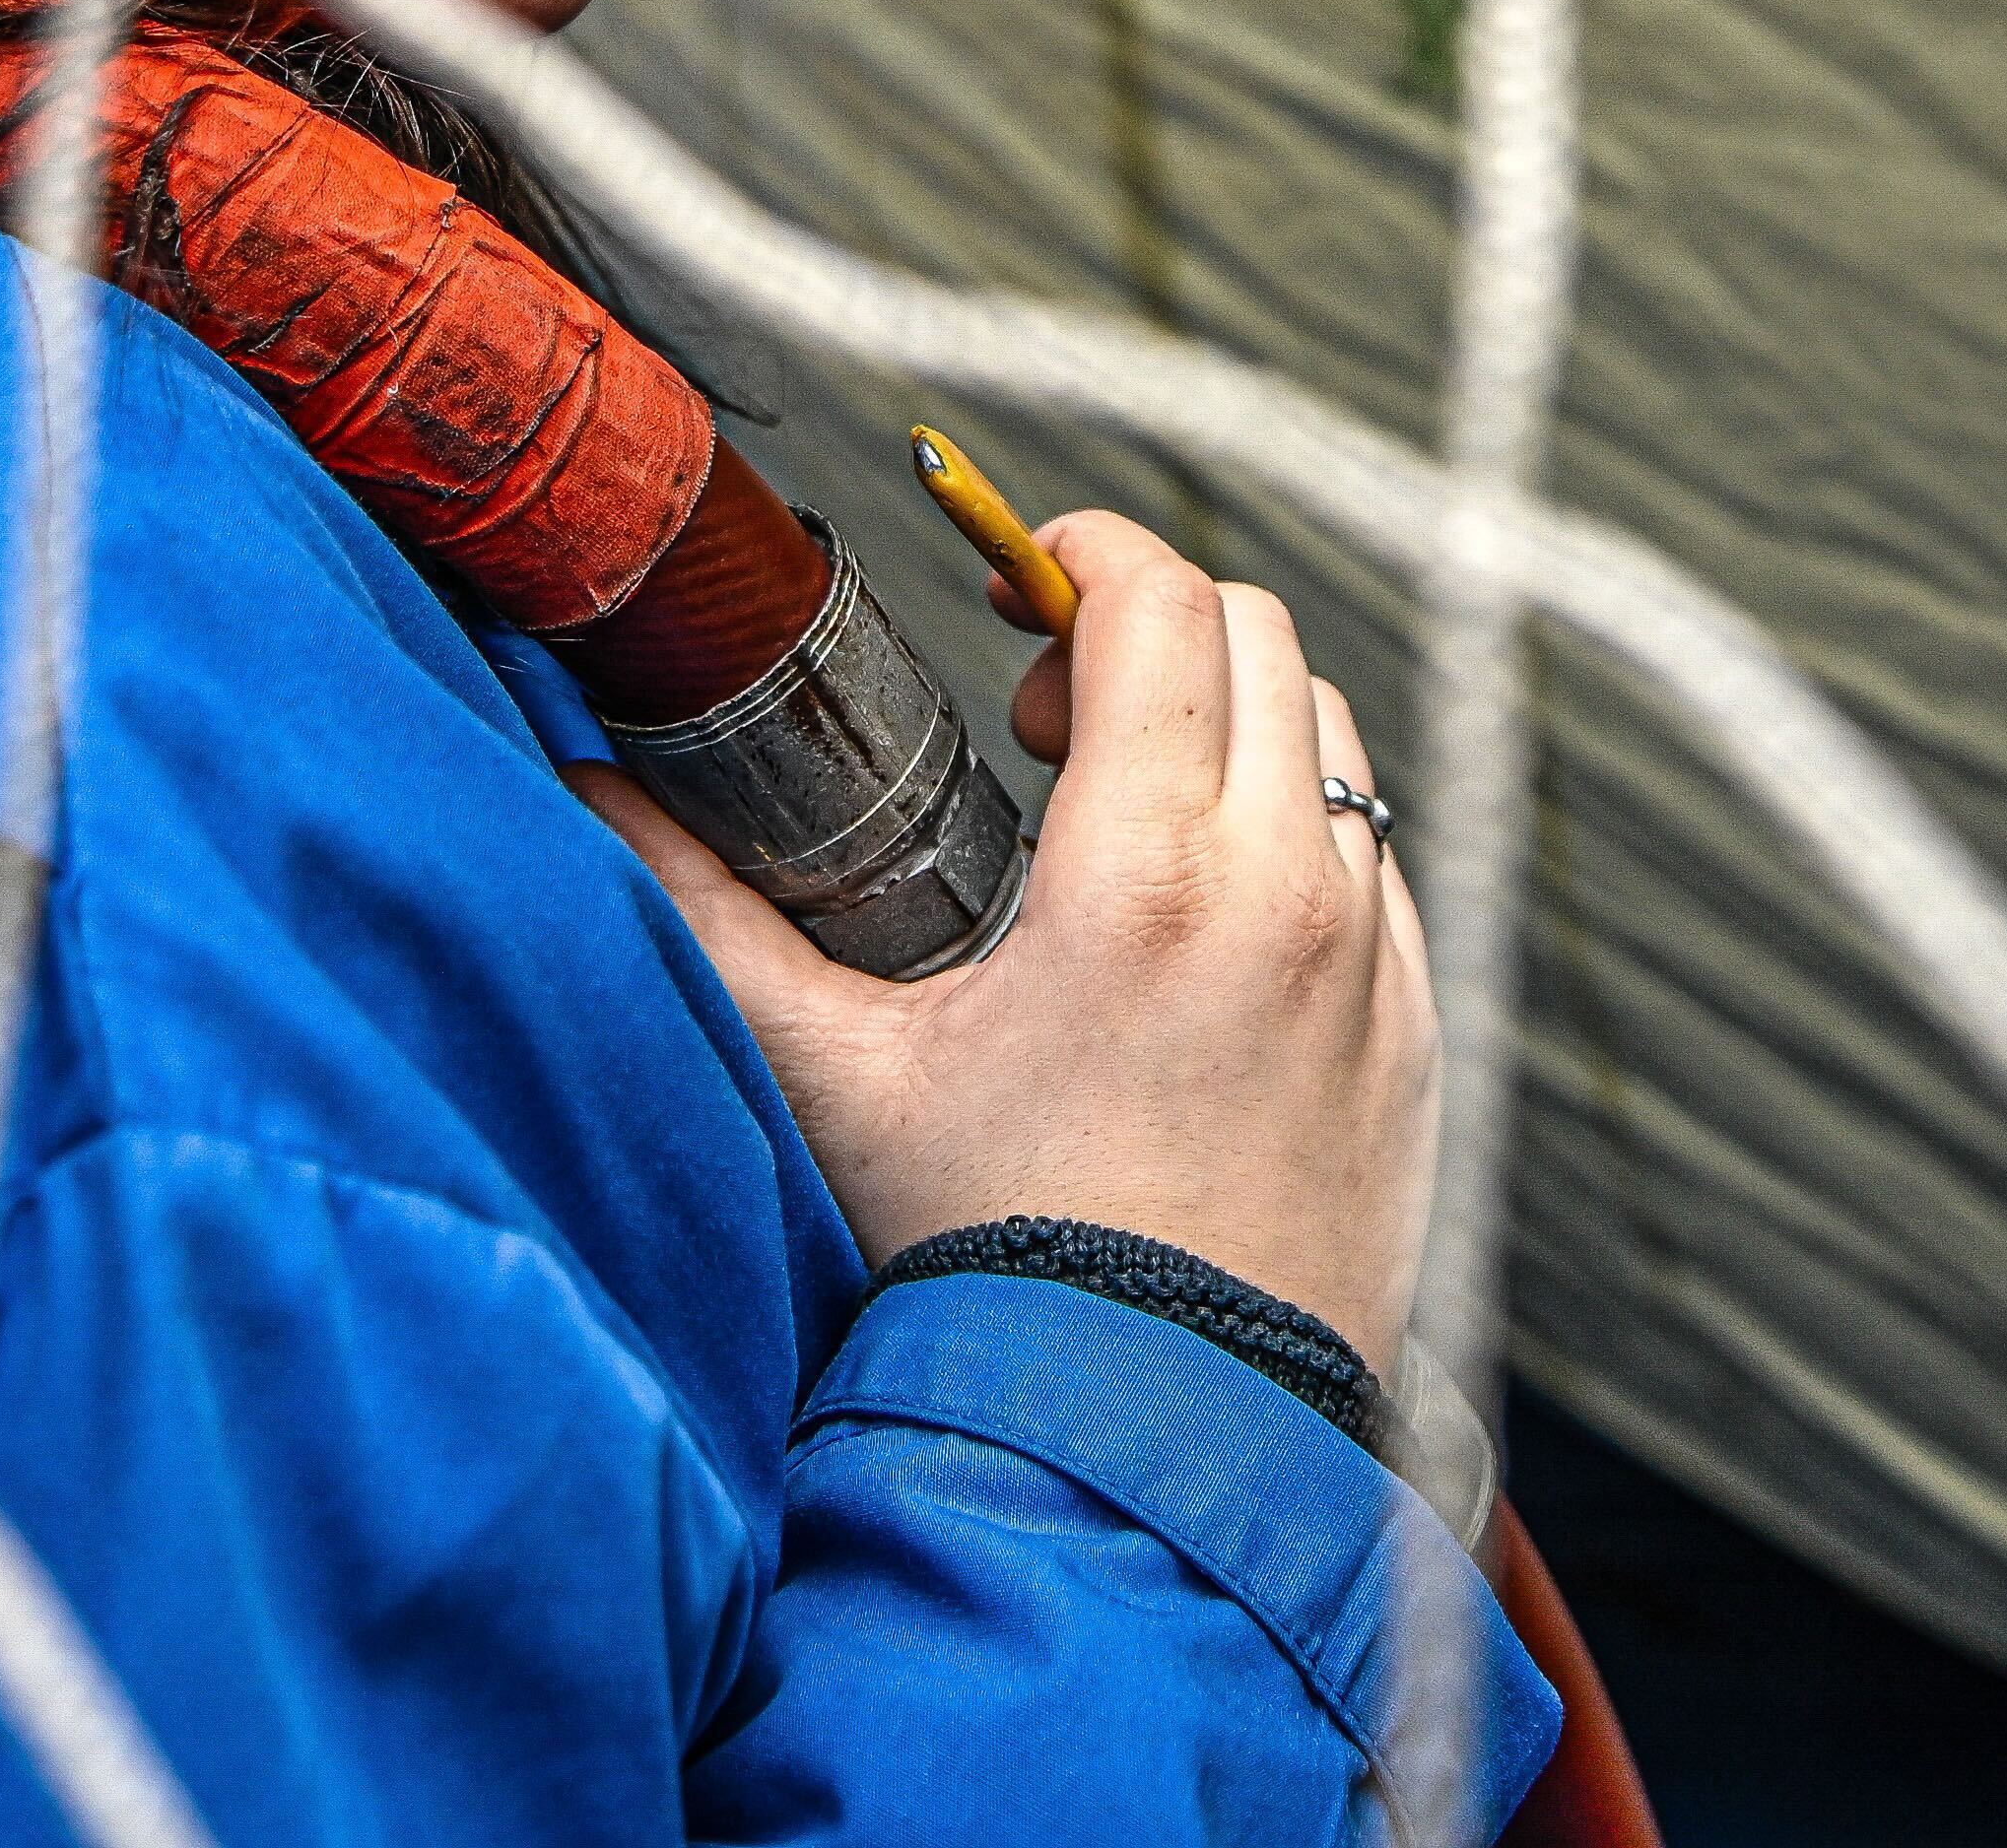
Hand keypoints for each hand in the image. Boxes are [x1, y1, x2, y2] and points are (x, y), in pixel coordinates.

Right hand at [573, 510, 1436, 1374]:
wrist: (1155, 1452)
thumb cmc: (997, 1273)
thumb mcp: (834, 1078)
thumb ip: (710, 915)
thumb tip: (590, 796)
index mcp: (1150, 875)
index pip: (1159, 603)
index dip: (1080, 555)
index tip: (1020, 581)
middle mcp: (1290, 895)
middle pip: (1261, 640)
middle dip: (1151, 630)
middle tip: (1046, 719)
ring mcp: (1374, 965)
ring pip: (1332, 744)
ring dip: (1236, 731)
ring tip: (1123, 824)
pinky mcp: (1417, 1036)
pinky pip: (1379, 868)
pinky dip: (1299, 843)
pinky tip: (1206, 929)